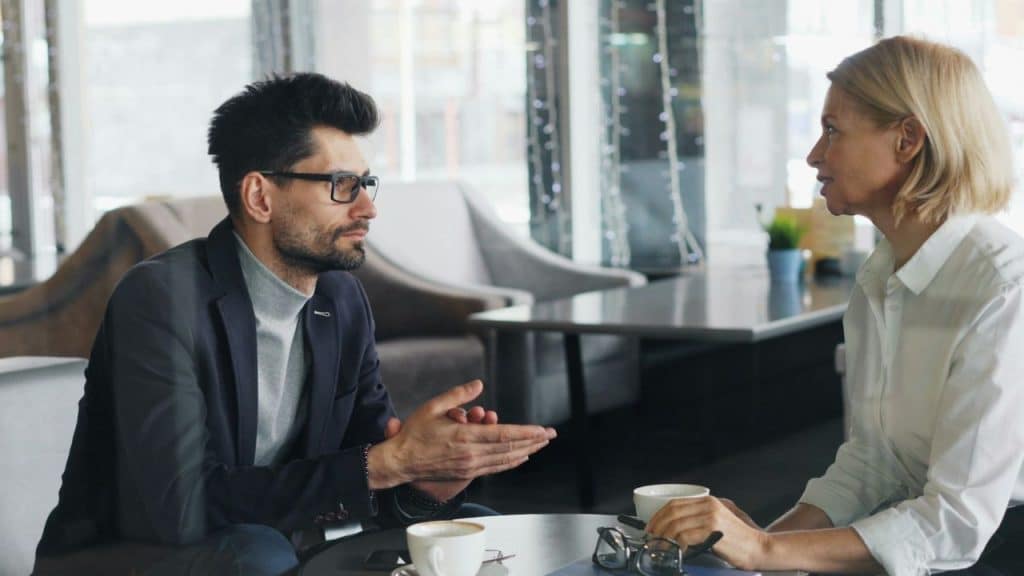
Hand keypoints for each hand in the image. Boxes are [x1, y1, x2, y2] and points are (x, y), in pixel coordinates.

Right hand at [367, 380, 554, 490]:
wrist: (401, 462)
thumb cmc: (414, 434)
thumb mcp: (433, 407)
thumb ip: (458, 395)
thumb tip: (479, 384)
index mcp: (464, 437)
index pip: (503, 435)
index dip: (526, 433)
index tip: (543, 430)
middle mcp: (470, 454)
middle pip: (509, 448)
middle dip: (533, 442)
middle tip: (550, 435)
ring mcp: (469, 466)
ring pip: (505, 460)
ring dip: (526, 452)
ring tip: (541, 445)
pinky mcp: (467, 473)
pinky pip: (495, 468)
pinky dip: (511, 462)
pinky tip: (520, 457)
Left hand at [646, 496, 767, 570]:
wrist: (759, 548)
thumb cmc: (738, 540)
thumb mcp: (717, 522)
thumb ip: (698, 519)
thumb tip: (672, 527)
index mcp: (708, 501)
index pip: (674, 503)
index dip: (659, 515)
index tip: (651, 527)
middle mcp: (708, 505)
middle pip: (672, 512)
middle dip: (658, 526)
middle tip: (652, 539)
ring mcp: (710, 516)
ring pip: (676, 524)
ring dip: (665, 538)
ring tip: (661, 547)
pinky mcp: (712, 530)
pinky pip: (685, 536)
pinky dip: (676, 544)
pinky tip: (676, 551)